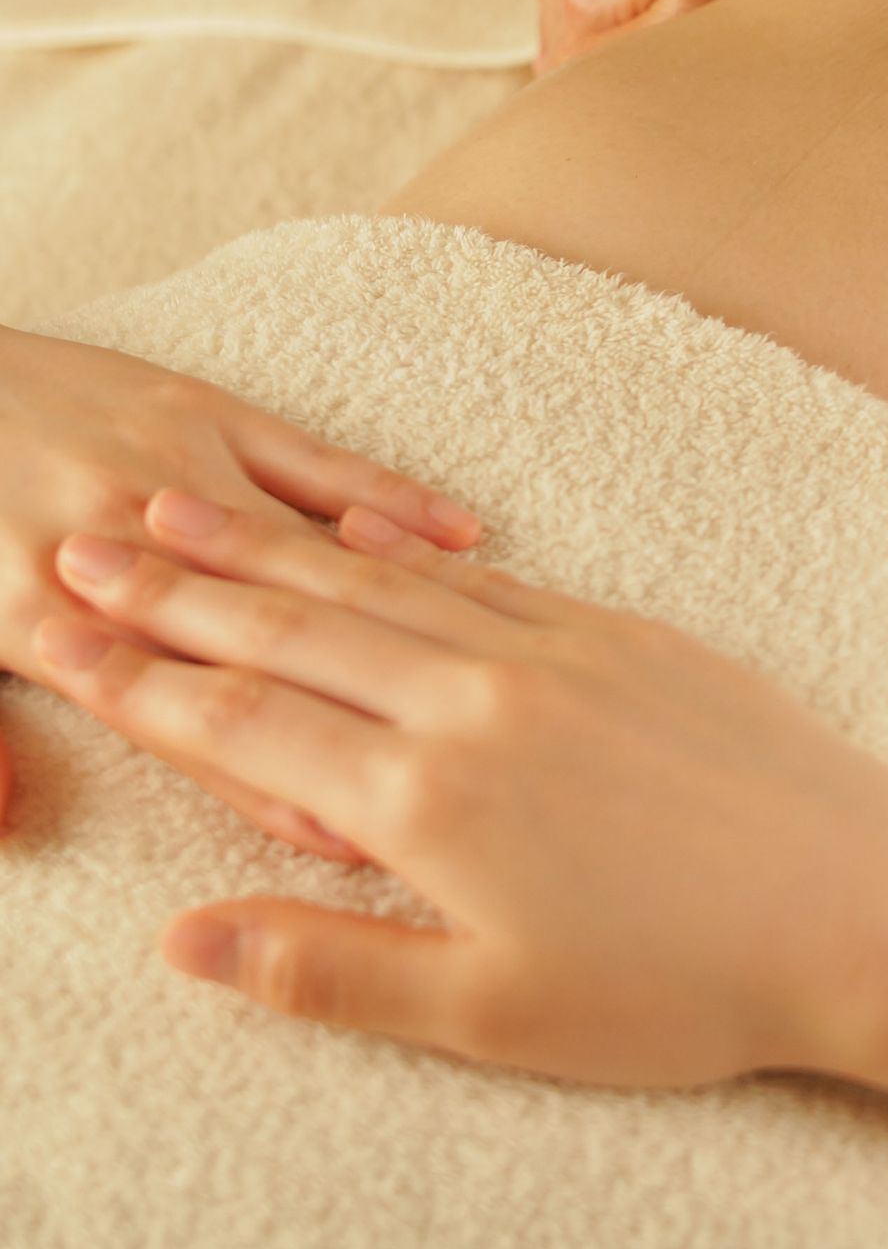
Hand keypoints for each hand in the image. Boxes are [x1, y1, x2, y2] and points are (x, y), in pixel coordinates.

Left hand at [0, 328, 479, 852]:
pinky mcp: (207, 408)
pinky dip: (393, 499)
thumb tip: (9, 829)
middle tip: (447, 783)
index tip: (344, 841)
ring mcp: (180, 469)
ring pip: (306, 558)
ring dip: (391, 621)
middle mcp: (128, 541)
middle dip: (353, 723)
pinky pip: (321, 461)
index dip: (266, 786)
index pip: (181, 721)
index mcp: (44, 611)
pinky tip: (463, 538)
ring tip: (479, 686)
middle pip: (263, 653)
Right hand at [35, 490, 887, 1089]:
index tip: (63, 639)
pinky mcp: (620, 629)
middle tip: (85, 547)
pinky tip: (354, 529)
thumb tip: (184, 940)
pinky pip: (481, 575)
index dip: (140, 681)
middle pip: (293, 629)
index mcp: (429, 798)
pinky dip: (395, 548)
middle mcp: (477, 697)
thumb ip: (328, 968)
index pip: (244, 724)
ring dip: (267, 551)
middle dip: (174, 590)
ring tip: (179, 511)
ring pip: (376, 587)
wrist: (862, 897)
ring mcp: (553, 648)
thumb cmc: (680, 984)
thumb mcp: (489, 1014)